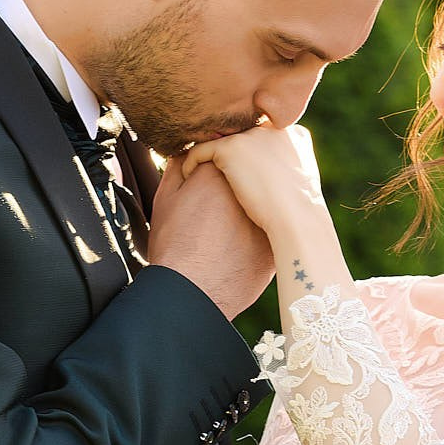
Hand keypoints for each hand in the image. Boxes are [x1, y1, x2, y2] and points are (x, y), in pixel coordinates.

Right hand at [145, 150, 274, 319]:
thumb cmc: (174, 245)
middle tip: (218, 209)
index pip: (227, 155)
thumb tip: (189, 154)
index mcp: (220, 170)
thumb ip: (178, 167)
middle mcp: (250, 187)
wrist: (193, 290)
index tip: (208, 185)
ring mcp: (269, 214)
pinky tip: (239, 246)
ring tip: (228, 229)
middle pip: (250, 175)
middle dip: (240, 184)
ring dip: (254, 205)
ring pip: (265, 201)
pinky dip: (261, 231)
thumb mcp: (166, 199)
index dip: (217, 168)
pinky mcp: (277, 239)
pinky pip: (272, 228)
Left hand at [175, 123, 326, 240]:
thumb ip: (286, 169)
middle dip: (227, 152)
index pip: (262, 138)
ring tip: (195, 173)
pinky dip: (191, 162)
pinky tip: (187, 177)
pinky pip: (201, 150)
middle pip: (240, 135)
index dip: (247, 154)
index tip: (236, 171)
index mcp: (293, 133)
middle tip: (210, 170)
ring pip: (219, 141)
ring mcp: (251, 135)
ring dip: (207, 156)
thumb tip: (269, 176)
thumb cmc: (299, 213)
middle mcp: (272, 127)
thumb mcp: (300, 183)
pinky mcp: (231, 147)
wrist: (297, 218)